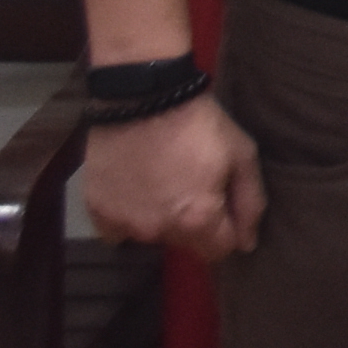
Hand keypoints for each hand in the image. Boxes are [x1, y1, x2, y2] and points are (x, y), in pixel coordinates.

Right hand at [84, 93, 264, 261]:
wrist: (143, 96)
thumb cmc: (199, 124)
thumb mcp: (241, 155)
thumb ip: (250, 203)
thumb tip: (247, 244)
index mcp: (197, 220)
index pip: (219, 251)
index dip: (226, 229)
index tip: (221, 204)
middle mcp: (158, 231)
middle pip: (185, 242)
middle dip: (193, 222)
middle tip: (191, 182)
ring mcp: (124, 223)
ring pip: (151, 235)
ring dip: (159, 217)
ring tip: (161, 178)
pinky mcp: (97, 211)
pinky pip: (117, 229)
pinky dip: (128, 214)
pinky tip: (135, 186)